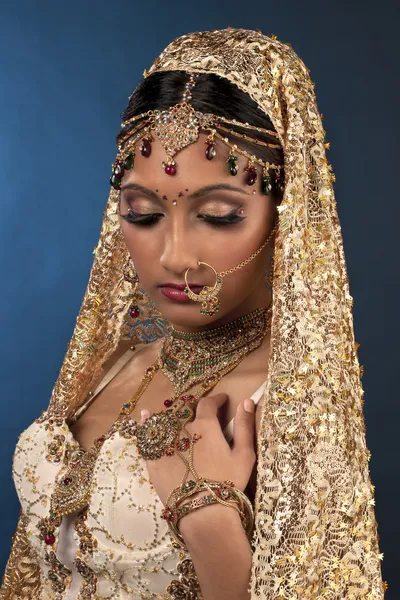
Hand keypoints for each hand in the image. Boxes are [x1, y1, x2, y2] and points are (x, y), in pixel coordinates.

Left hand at [140, 393, 255, 505]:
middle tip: (201, 416)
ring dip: (174, 418)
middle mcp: (182, 429)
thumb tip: (246, 401)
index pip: (208, 403)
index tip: (221, 400)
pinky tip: (145, 415)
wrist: (204, 512)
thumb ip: (244, 426)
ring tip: (178, 419)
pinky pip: (146, 436)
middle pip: (187, 412)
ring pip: (168, 422)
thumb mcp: (244, 455)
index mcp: (205, 426)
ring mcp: (165, 444)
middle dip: (195, 410)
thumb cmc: (229, 483)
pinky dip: (146, 424)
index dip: (216, 399)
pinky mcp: (153, 459)